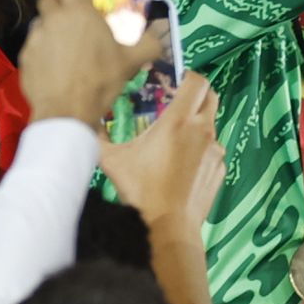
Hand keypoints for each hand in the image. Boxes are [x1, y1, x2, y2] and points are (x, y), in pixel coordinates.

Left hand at [18, 0, 161, 128]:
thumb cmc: (102, 79)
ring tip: (62, 45)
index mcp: (79, 11)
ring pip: (39, 22)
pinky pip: (32, 46)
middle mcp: (54, 18)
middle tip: (70, 15)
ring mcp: (36, 38)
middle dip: (57, 2)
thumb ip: (148, 45)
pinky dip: (41, 50)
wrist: (67, 111)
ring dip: (49, 27)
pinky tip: (53, 66)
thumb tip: (161, 39)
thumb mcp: (132, 62)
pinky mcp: (24, 58)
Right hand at [99, 75, 225, 228]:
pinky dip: (201, 149)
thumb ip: (98, 137)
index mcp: (179, 121)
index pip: (197, 81)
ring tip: (175, 140)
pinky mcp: (220, 167)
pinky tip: (183, 165)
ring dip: (197, 124)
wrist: (168, 227)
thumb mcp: (112, 161)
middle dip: (197, 93)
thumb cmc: (141, 191)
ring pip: (211, 124)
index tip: (174, 81)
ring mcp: (215, 149)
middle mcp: (202, 129)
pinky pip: (213, 149)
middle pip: (210, 96)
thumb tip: (83, 123)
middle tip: (178, 101)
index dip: (188, 76)